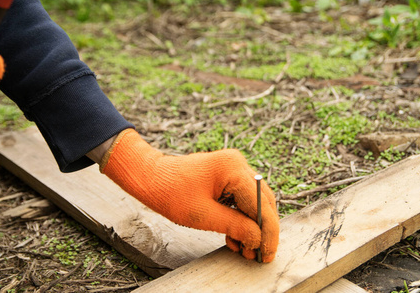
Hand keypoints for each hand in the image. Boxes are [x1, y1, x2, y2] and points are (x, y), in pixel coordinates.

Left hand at [99, 129, 279, 261]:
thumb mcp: (204, 216)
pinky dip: (241, 218)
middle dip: (261, 230)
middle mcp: (238, 164)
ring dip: (251, 226)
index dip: (268, 232)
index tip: (267, 254)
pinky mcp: (227, 175)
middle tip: (257, 254)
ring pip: (254, 202)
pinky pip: (242, 198)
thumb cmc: (171, 192)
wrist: (151, 178)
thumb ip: (236, 226)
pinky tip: (234, 236)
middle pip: (263, 202)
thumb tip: (258, 239)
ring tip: (244, 248)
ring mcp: (233, 168)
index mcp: (233, 169)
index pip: (262, 204)